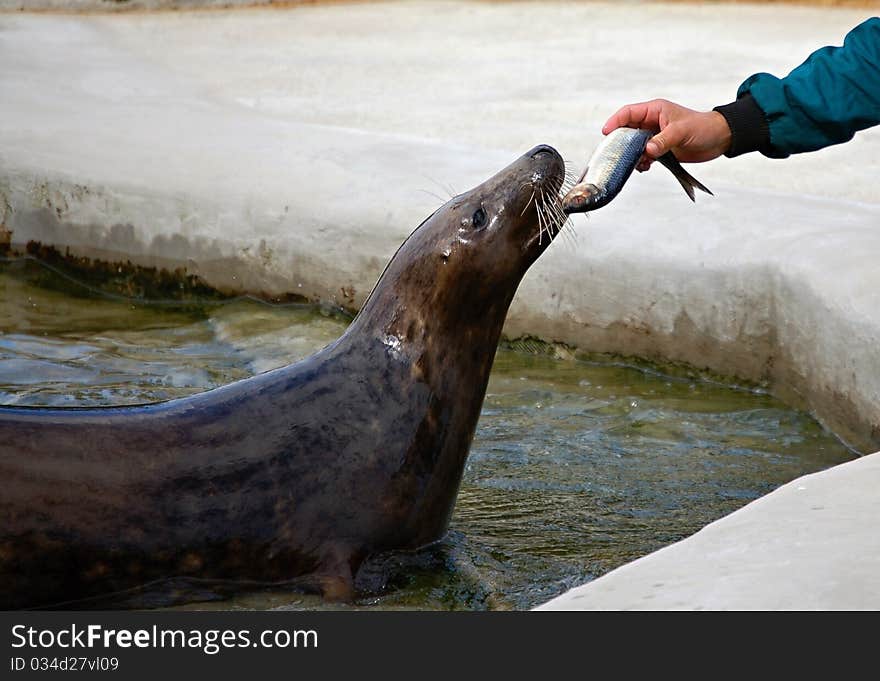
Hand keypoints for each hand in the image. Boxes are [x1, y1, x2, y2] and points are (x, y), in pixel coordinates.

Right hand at [602, 99, 731, 170]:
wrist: (719, 139)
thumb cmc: (703, 128)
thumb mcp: (681, 132)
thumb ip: (662, 141)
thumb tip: (647, 151)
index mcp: (655, 111)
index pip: (628, 113)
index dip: (615, 122)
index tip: (606, 133)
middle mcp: (652, 122)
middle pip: (627, 131)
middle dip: (622, 143)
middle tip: (619, 154)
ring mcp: (655, 136)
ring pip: (634, 146)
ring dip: (632, 156)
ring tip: (637, 163)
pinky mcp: (660, 149)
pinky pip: (643, 156)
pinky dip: (642, 163)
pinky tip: (646, 167)